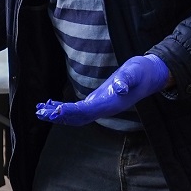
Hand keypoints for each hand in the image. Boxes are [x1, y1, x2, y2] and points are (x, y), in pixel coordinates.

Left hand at [36, 54, 169, 126]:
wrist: (150, 75)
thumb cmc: (142, 72)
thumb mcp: (136, 72)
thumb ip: (128, 80)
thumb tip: (120, 87)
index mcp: (110, 104)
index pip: (87, 111)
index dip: (71, 112)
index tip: (56, 110)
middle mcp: (104, 109)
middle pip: (77, 117)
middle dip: (58, 116)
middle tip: (40, 113)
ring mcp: (100, 106)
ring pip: (76, 115)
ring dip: (58, 114)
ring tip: (40, 111)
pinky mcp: (98, 101)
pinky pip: (79, 109)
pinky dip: (64, 108)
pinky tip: (52, 104)